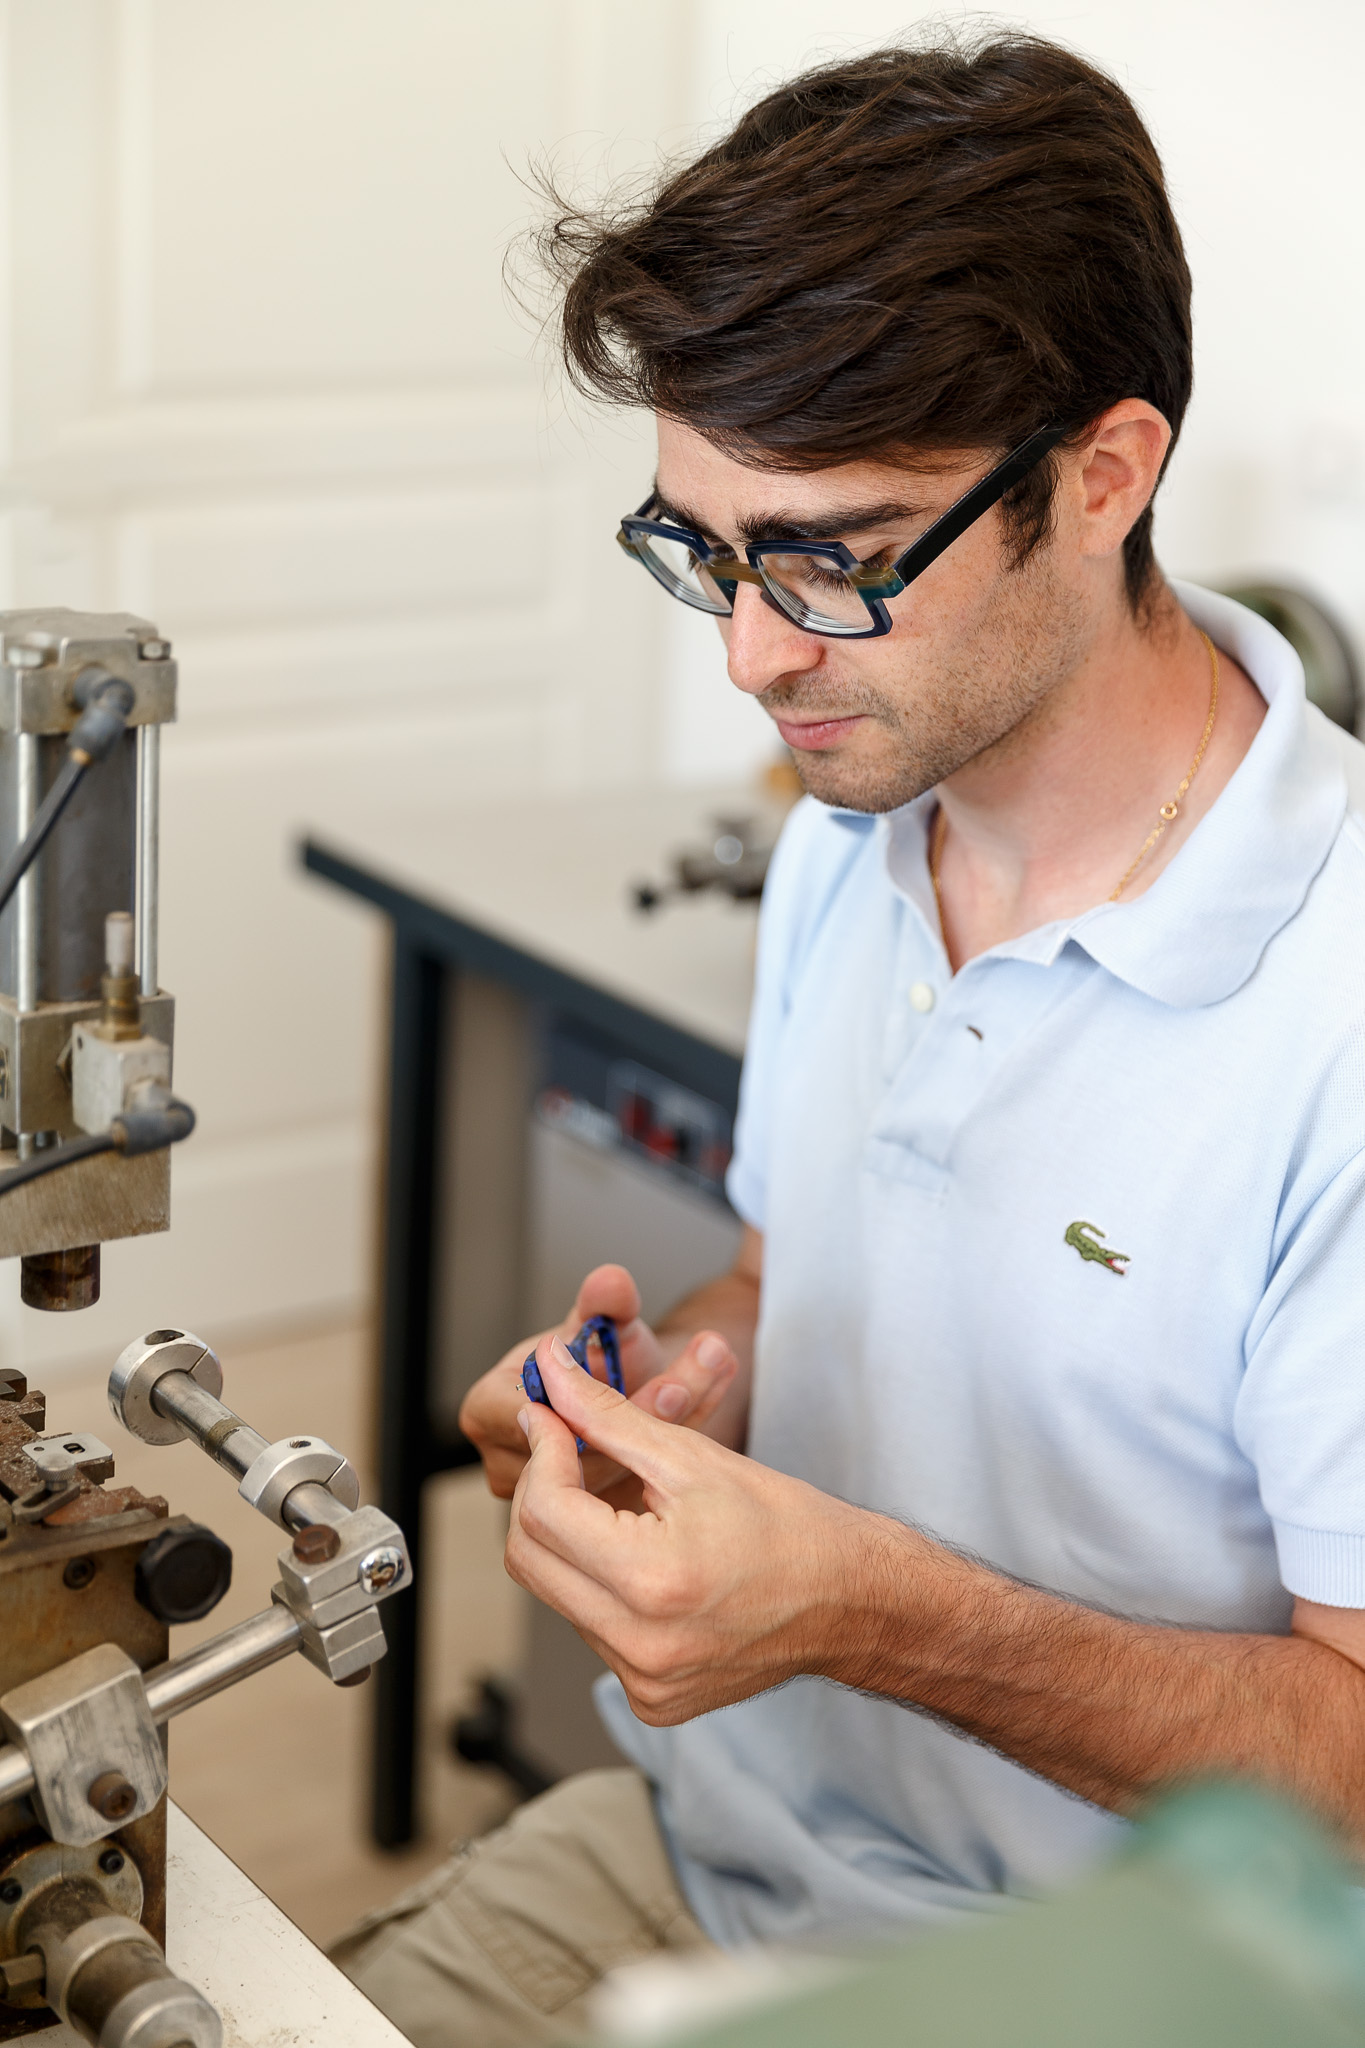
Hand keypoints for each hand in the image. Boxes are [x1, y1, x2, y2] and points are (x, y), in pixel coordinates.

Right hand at [458, 1264, 737, 1502]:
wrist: (614, 1382)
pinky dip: (684, 1442)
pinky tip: (719, 1393)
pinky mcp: (588, 1517)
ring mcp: (547, 1497)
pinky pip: (640, 1485)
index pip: (540, 1419)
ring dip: (675, 1426)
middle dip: (647, 1416)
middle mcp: (511, 1461)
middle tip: (692, 1384)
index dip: (596, 1409)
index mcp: (489, 1411)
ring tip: (718, 1372)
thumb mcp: (599, 1322)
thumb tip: (612, 1282)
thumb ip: (604, 1303)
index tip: (659, 1390)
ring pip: (617, 1473)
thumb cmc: (591, 1355)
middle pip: (581, 1455)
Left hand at [506, 1332, 907, 1723]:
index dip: (541, 1451)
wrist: (850, 1601)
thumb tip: (549, 1376)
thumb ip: (608, 1416)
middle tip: (566, 1451)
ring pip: (557, 1593)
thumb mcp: (692, 1457)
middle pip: (530, 1557)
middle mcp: (641, 1645)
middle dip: (541, 1493)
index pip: (544, 1511)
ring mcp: (644, 1681)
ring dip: (570, 1540)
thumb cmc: (788, 1525)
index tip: (548, 1416)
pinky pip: (592, 1630)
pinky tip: (646, 1562)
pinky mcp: (652, 1701)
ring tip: (621, 1508)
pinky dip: (600, 1587)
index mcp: (654, 1581)